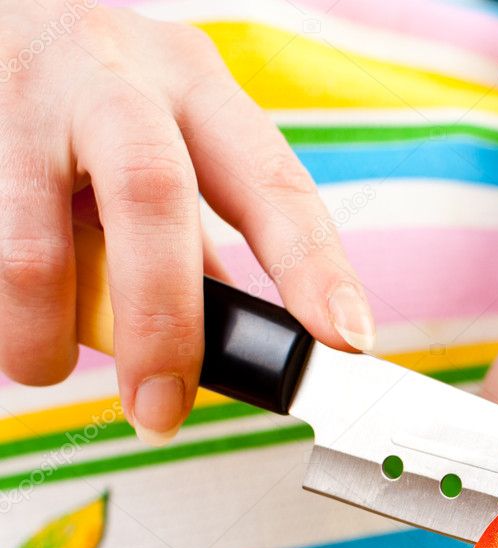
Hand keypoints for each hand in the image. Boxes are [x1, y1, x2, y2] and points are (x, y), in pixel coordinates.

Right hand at [0, 4, 373, 442]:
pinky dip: (1, 305)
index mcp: (195, 86)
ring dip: (40, 334)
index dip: (315, 266)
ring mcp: (21, 90)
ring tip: (41, 365)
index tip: (348, 338)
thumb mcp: (163, 150)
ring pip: (33, 247)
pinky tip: (9, 309)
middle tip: (160, 411)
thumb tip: (239, 345)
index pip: (273, 184)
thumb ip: (198, 241)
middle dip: (163, 325)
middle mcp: (115, 72)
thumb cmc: (90, 107)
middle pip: (154, 201)